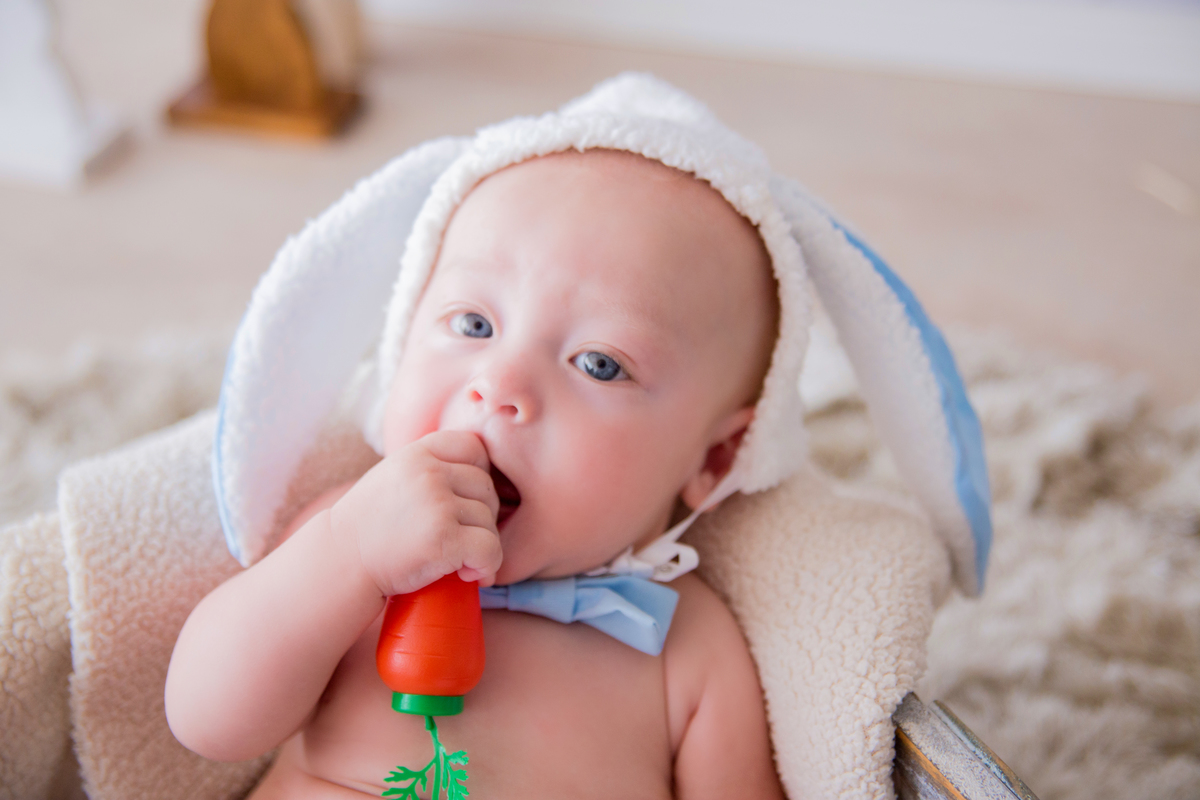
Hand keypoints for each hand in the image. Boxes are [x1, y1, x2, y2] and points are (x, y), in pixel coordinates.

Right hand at [331, 430, 502, 595]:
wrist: (339, 563)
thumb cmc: (370, 526)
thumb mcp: (394, 477)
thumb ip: (430, 467)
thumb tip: (484, 467)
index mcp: (418, 453)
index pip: (475, 448)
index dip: (480, 475)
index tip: (466, 502)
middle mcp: (429, 472)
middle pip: (486, 488)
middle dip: (481, 517)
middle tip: (462, 540)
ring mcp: (437, 504)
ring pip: (489, 521)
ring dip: (482, 545)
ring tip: (460, 560)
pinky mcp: (444, 538)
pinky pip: (490, 549)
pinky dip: (487, 566)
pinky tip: (468, 575)